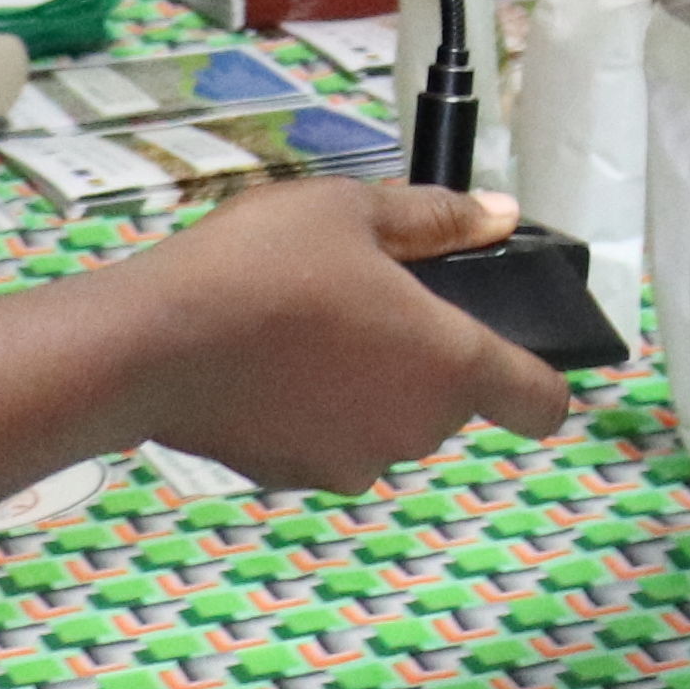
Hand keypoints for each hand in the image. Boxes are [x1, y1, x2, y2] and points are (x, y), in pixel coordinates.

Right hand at [119, 179, 574, 487]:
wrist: (147, 345)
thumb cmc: (263, 265)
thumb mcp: (355, 210)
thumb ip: (439, 219)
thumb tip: (502, 217)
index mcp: (452, 365)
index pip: (542, 403)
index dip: (543, 379)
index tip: (515, 349)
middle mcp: (416, 430)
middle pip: (452, 402)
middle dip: (424, 356)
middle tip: (370, 297)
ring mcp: (353, 463)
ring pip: (387, 421)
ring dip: (367, 384)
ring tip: (308, 324)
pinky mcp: (294, 478)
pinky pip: (327, 440)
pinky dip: (313, 410)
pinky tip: (268, 363)